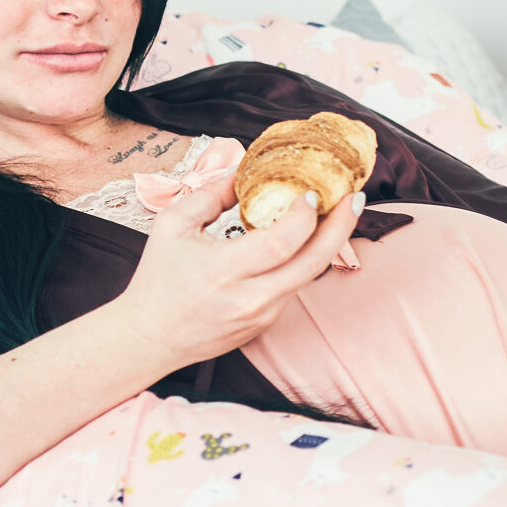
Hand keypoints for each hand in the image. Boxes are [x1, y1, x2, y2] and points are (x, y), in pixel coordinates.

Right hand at [109, 173, 361, 371]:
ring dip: (328, 243)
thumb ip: (210, 194)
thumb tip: (244, 168)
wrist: (151, 338)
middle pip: (312, 264)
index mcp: (223, 271)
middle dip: (340, 228)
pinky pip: (294, 287)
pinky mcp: (266, 325)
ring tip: (340, 213)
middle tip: (354, 198)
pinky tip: (310, 239)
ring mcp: (261, 315)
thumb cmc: (158, 279)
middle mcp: (249, 298)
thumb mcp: (173, 226)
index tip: (312, 192)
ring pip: (308, 276)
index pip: (280, 244)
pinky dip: (305, 260)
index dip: (303, 217)